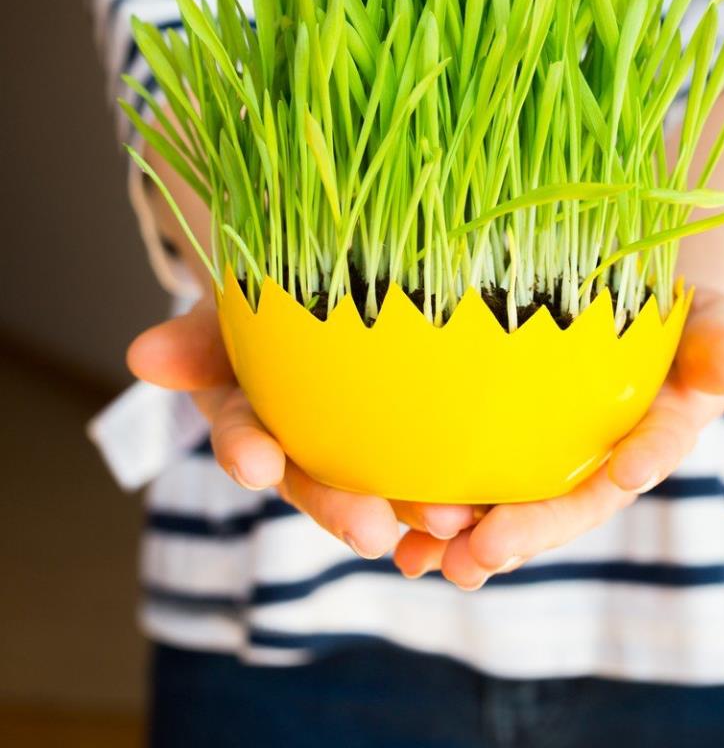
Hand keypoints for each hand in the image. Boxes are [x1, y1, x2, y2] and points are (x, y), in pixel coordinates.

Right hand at [127, 300, 481, 555]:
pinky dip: (453, 496)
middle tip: (373, 533)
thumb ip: (197, 337)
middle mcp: (300, 443)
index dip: (245, 450)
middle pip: (315, 479)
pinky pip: (428, 472)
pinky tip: (487, 510)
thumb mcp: (233, 305)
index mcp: (251, 412)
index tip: (255, 463)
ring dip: (410, 510)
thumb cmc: (270, 293)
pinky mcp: (409, 445)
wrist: (320, 285)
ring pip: (379, 487)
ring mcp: (355, 448)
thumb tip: (141, 357)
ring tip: (449, 524)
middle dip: (340, 507)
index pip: (241, 433)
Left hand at [392, 288, 723, 588]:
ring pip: (514, 511)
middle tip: (485, 550)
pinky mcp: (507, 457)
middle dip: (530, 529)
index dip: (644, 462)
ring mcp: (553, 468)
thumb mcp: (709, 321)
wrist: (631, 315)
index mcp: (656, 433)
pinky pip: (474, 493)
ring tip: (428, 557)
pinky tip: (403, 546)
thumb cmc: (677, 320)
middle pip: (569, 503)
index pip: (654, 448)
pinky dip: (439, 525)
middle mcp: (602, 465)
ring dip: (472, 539)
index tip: (629, 472)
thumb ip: (720, 344)